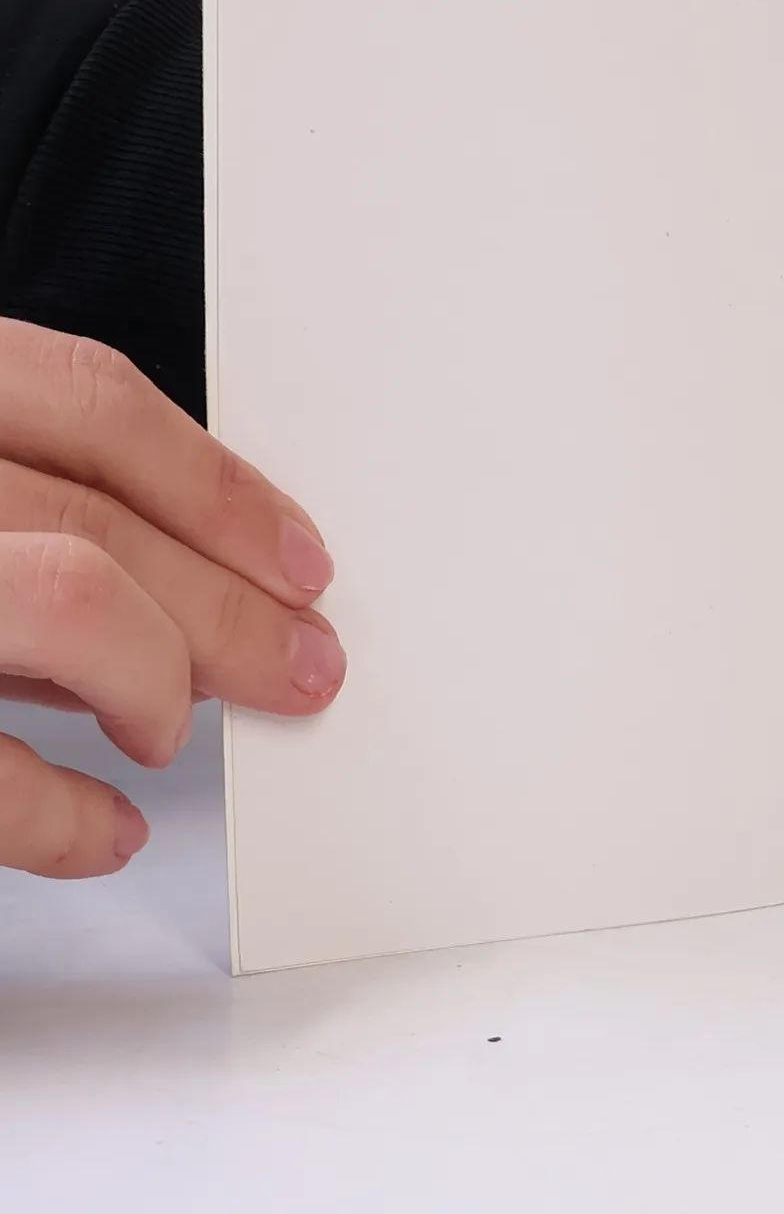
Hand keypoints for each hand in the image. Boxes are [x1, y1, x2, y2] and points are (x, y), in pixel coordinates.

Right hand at [0, 319, 344, 876]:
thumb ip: (33, 516)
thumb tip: (173, 585)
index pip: (94, 403)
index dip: (219, 487)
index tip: (304, 560)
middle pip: (102, 519)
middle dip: (231, 606)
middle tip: (304, 665)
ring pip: (71, 597)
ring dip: (157, 676)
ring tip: (170, 727)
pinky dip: (59, 816)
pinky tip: (104, 827)